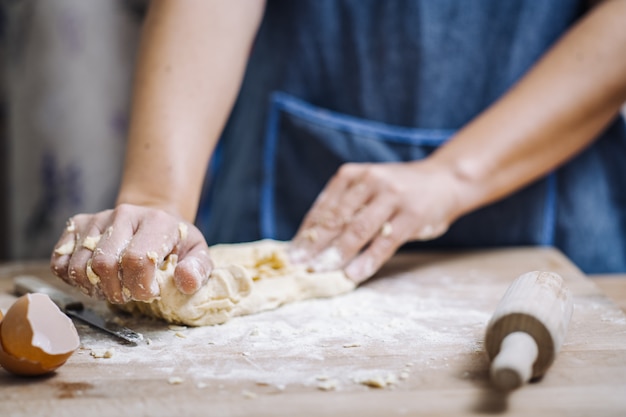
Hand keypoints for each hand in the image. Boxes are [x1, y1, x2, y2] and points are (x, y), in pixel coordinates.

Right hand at [50, 204, 212, 303]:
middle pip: (104, 264)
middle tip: (127, 295)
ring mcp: (97, 218)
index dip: (139, 286)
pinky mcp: (77, 224)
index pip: (136, 259)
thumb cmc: (175, 241)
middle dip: (115, 291)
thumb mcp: (197, 253)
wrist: (154, 217)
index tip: (148, 293)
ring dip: (93, 288)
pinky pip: (60, 261)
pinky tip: (93, 280)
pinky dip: (72, 279)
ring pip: (79, 265)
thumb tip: (186, 282)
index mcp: (156, 221)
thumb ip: (198, 268)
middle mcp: (124, 214)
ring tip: (111, 289)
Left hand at [290, 161, 461, 282]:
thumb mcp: (368, 187)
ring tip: (320, 272)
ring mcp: (392, 197)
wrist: (445, 180)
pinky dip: (367, 261)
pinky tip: (353, 275)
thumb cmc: (399, 190)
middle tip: (298, 266)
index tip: (291, 254)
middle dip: (315, 246)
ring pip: (358, 230)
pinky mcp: (411, 216)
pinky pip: (385, 242)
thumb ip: (344, 207)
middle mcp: (370, 181)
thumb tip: (311, 241)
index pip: (323, 208)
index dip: (306, 233)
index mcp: (352, 175)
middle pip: (336, 219)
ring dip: (337, 254)